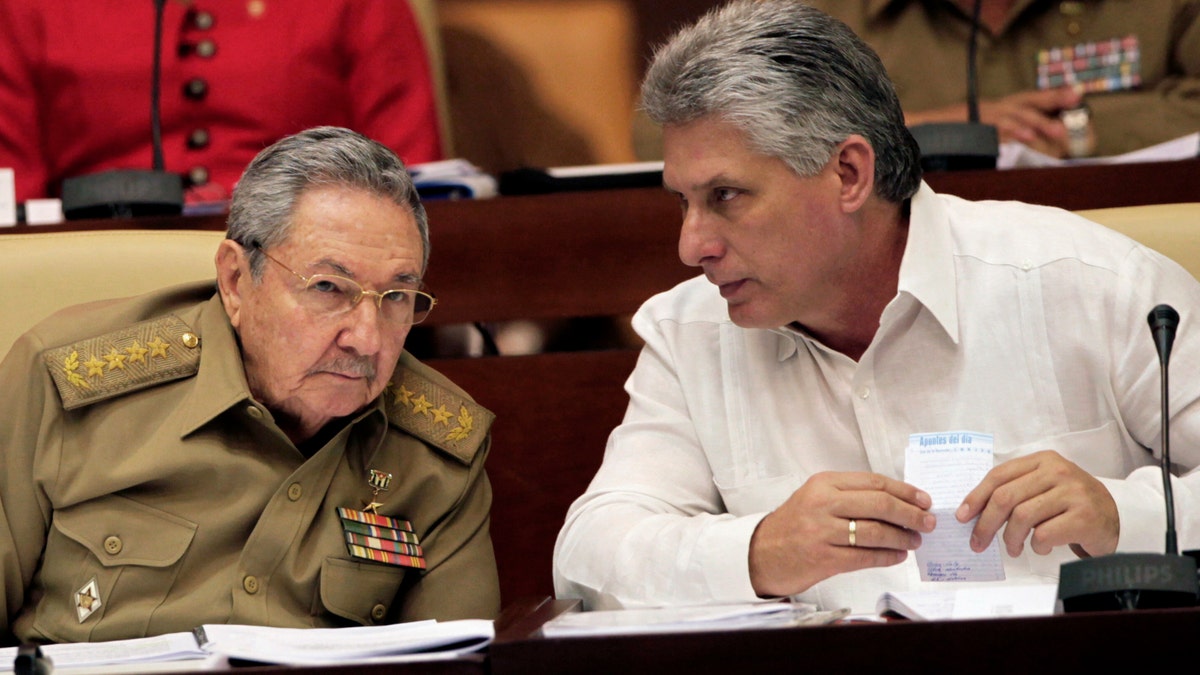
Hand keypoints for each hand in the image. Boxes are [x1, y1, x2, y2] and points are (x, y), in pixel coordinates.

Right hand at [748, 472, 934, 597]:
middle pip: (879, 504)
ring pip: (876, 532)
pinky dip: (888, 556)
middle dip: (911, 514)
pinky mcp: (824, 558)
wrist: (762, 552)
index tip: (924, 500)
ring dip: (902, 537)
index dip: (905, 491)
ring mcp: (822, 531)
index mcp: (824, 482)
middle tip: (928, 522)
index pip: (874, 482)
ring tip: (915, 541)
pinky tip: (898, 556)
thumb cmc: (795, 524)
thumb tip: (898, 502)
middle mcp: (823, 503)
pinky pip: (866, 556)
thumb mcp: (816, 497)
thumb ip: (851, 495)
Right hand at [906, 87, 1084, 157]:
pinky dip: (1011, 132)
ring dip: (1037, 123)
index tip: (1077, 95)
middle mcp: (989, 109)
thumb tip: (1027, 144)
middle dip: (1051, 104)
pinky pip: (994, 130)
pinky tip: (1026, 135)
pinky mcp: (971, 128)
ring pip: (1013, 115)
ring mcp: (980, 117)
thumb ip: (999, 136)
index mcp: (994, 109)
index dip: (1051, 97)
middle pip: (1025, 103)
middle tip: (1075, 109)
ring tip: (1057, 131)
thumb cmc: (945, 138)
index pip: (1027, 100)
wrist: (915, 133)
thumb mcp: (976, 134)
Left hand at [957, 450, 1118, 557]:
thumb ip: (1015, 491)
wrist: (1118, 516)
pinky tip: (1041, 548)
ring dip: (1010, 539)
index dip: (976, 497)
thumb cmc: (1071, 503)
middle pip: (1006, 497)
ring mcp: (1073, 493)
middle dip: (985, 524)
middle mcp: (1058, 471)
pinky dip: (1036, 546)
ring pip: (1022, 517)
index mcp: (1043, 460)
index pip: (999, 475)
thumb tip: (973, 512)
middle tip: (978, 543)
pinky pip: (1044, 535)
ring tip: (1013, 548)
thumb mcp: (1044, 487)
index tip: (962, 516)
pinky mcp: (1084, 517)